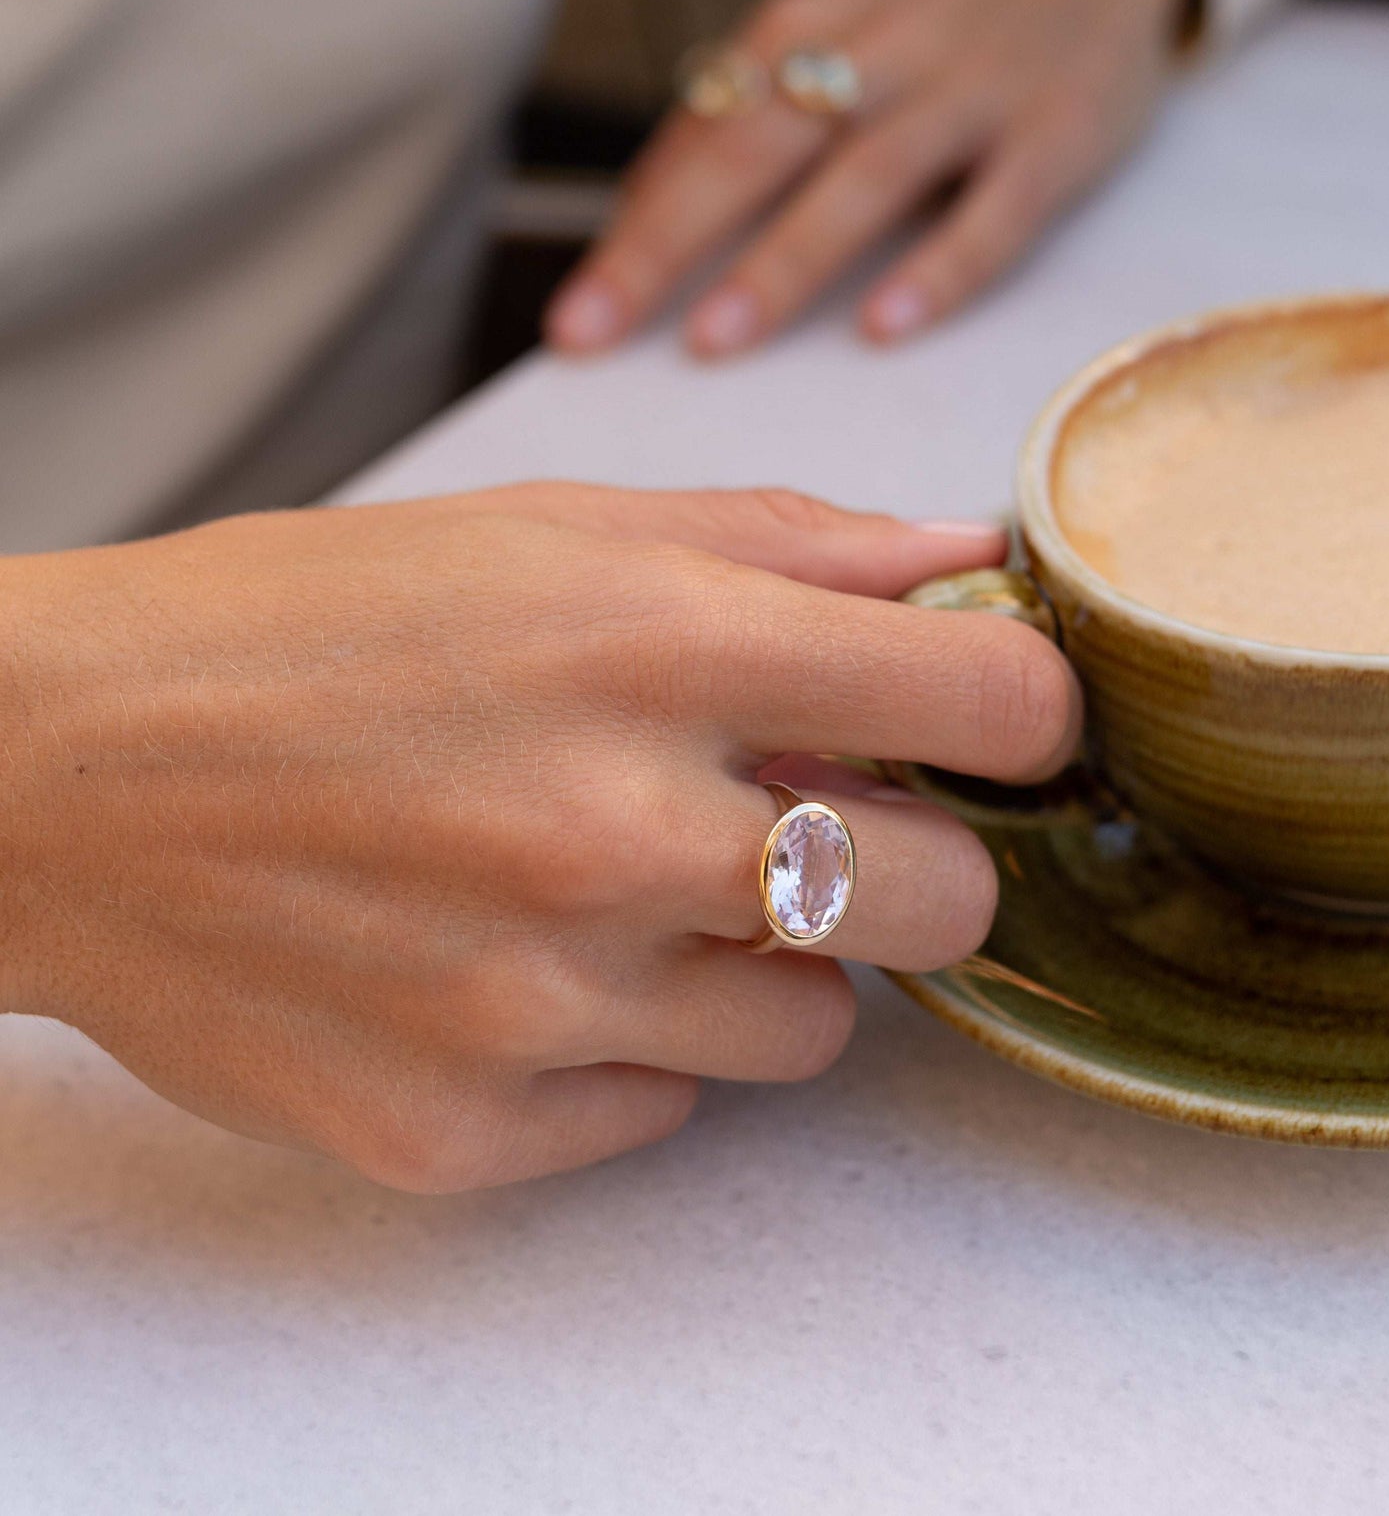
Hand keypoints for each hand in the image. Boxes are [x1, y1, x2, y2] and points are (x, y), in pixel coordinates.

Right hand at [0, 487, 1078, 1190]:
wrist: (59, 772)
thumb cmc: (309, 622)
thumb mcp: (550, 528)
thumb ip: (784, 544)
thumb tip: (962, 559)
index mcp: (656, 644)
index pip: (989, 704)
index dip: (1026, 714)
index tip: (992, 724)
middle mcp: (615, 831)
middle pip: (948, 904)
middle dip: (919, 862)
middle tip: (823, 821)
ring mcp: (541, 1000)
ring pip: (818, 1032)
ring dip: (770, 962)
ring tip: (644, 889)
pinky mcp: (465, 1126)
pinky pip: (666, 1109)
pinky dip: (634, 1043)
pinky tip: (533, 963)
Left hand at [544, 0, 1192, 359]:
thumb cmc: (938, 16)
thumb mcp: (836, 34)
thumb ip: (753, 116)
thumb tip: (647, 214)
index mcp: (806, 28)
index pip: (702, 133)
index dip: (633, 225)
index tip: (573, 316)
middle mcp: (879, 52)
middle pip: (757, 151)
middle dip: (668, 244)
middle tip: (596, 331)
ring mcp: (971, 92)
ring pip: (865, 178)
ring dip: (786, 260)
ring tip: (715, 340)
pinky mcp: (1055, 134)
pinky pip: (993, 212)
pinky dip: (939, 268)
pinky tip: (884, 326)